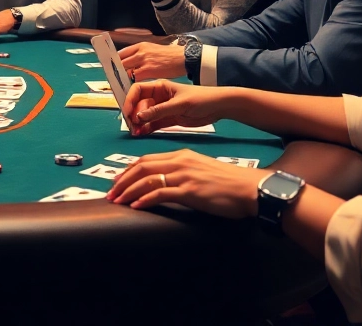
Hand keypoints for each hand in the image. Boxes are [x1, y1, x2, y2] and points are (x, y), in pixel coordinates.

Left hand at [106, 149, 266, 218]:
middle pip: (142, 167)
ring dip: (128, 190)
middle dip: (122, 180)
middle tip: (111, 191)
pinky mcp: (189, 191)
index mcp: (182, 155)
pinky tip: (135, 206)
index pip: (148, 159)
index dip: (129, 170)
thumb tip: (167, 181)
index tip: (118, 180)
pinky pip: (160, 193)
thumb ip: (183, 172)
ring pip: (147, 180)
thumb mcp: (201, 170)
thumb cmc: (229, 183)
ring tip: (117, 200)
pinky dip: (144, 199)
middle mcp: (180, 162)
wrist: (250, 189)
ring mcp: (184, 176)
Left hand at [117, 42, 185, 80]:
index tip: (110, 67)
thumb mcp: (153, 49)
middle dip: (116, 71)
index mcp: (140, 46)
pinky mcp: (148, 70)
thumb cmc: (171, 56)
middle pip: (121, 61)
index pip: (121, 53)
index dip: (114, 61)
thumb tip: (132, 63)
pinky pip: (134, 77)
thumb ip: (142, 55)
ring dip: (122, 78)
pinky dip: (131, 82)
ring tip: (119, 84)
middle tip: (113, 78)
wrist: (185, 57)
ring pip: (126, 70)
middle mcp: (140, 52)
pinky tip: (130, 86)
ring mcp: (143, 60)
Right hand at [121, 79, 227, 135]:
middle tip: (133, 125)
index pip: (137, 90)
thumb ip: (159, 110)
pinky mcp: (168, 119)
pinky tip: (142, 134)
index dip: (129, 100)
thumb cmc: (201, 98)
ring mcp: (163, 109)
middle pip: (139, 104)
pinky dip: (146, 129)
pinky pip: (153, 124)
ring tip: (136, 132)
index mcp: (160, 87)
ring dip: (139, 123)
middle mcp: (158, 97)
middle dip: (134, 114)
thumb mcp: (179, 104)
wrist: (219, 107)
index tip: (127, 112)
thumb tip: (139, 116)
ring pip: (145, 116)